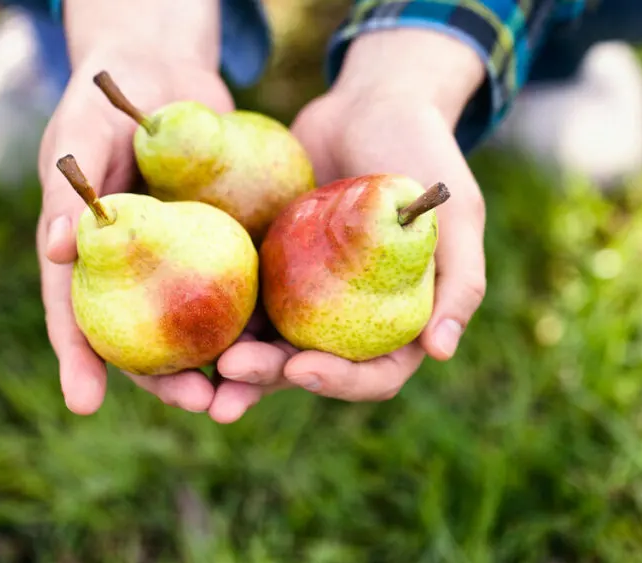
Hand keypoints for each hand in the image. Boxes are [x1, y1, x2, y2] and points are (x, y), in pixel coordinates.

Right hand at [37, 46, 236, 415]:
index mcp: (88, 256)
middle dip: (164, 379)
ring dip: (220, 365)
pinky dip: (258, 320)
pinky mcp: (227, 248)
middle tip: (195, 401)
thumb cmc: (109, 101)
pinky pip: (242, 290)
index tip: (84, 403)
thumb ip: (72, 189)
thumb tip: (55, 252)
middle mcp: (134, 272)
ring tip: (243, 393)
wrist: (165, 73)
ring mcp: (181, 266)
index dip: (79, 360)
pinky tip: (283, 344)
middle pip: (143, 339)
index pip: (75, 314)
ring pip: (197, 328)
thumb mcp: (85, 133)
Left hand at [215, 29, 488, 403]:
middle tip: (229, 375)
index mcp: (396, 320)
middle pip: (307, 367)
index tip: (303, 368)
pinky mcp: (267, 266)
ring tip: (193, 378)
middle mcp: (347, 318)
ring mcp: (303, 295)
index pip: (373, 373)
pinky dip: (214, 314)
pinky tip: (182, 322)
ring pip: (265, 343)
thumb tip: (440, 352)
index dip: (340, 382)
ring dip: (233, 365)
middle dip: (268, 378)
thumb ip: (459, 281)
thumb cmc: (423, 152)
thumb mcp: (456, 214)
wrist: (369, 102)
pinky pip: (239, 298)